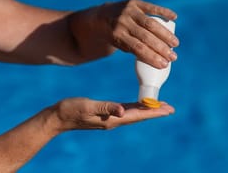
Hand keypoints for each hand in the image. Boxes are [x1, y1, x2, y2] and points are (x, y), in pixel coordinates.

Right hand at [53, 97, 174, 131]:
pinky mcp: (104, 115)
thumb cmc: (70, 110)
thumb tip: (122, 110)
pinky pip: (124, 111)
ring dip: (146, 110)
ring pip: (132, 114)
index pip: (137, 115)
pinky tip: (136, 106)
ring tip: (158, 107)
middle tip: (170, 108)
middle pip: (138, 116)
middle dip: (154, 112)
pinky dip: (134, 108)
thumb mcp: (87, 106)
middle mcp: (113, 120)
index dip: (153, 112)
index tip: (168, 109)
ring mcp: (108, 119)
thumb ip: (105, 108)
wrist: (57, 118)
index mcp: (112, 119)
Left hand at [97, 0, 178, 67]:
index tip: (164, 64)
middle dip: (161, 48)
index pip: (137, 48)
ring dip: (165, 34)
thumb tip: (159, 63)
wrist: (102, 17)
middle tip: (173, 57)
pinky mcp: (134, 2)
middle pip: (145, 37)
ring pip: (150, 23)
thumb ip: (135, 51)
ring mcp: (128, 11)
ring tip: (175, 43)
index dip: (152, 57)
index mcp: (117, 35)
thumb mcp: (118, 45)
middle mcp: (122, 22)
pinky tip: (174, 17)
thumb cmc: (114, 35)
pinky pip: (151, 7)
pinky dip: (164, 11)